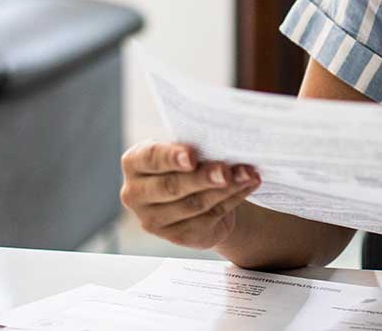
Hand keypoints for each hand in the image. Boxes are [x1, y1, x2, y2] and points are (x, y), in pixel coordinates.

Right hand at [119, 140, 260, 249]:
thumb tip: (219, 146)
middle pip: (172, 186)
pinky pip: (210, 216)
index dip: (171, 157)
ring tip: (247, 175)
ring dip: (226, 188)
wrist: (196, 193)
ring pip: (194, 204)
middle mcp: (135, 194)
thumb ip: (191, 150)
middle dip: (202, 178)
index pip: (150, 159)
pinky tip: (247, 185)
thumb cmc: (186, 163)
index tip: (192, 157)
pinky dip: (233, 199)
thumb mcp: (182, 150)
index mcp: (134, 164)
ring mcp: (154, 220)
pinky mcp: (178, 236)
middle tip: (225, 171)